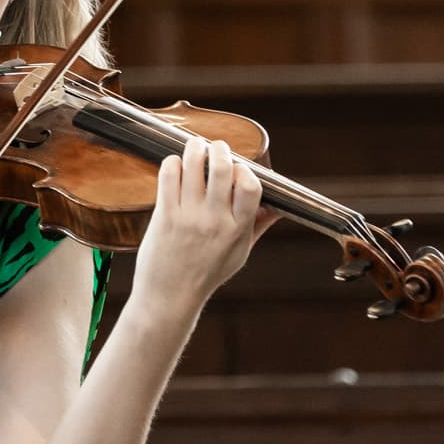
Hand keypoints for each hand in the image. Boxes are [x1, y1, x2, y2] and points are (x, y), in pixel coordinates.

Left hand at [131, 138, 272, 313]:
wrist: (171, 295)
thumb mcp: (240, 252)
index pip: (251, 186)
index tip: (238, 169)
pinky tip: (176, 166)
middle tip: (217, 147)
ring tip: (196, 147)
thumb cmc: (207, 274)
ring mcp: (189, 217)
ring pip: (193, 165)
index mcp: (237, 229)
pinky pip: (169, 176)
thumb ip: (258, 225)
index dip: (245, 170)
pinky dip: (173, 163)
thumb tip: (278, 207)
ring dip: (195, 148)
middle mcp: (215, 221)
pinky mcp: (165, 216)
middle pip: (222, 169)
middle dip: (221, 149)